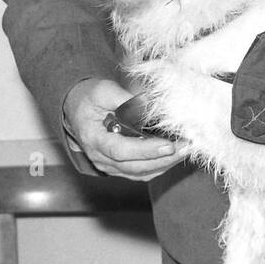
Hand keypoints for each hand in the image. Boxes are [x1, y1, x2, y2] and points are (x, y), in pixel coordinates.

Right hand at [63, 77, 190, 180]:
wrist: (77, 109)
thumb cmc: (90, 98)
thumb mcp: (103, 90)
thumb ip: (125, 99)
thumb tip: (151, 104)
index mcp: (93, 138)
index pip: (120, 150)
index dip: (145, 150)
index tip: (168, 145)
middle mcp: (99, 157)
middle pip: (134, 166)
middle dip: (163, 159)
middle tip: (186, 147)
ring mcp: (108, 166)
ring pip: (140, 173)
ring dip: (165, 164)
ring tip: (186, 150)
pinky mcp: (118, 167)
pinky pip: (141, 173)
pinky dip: (160, 166)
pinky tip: (176, 155)